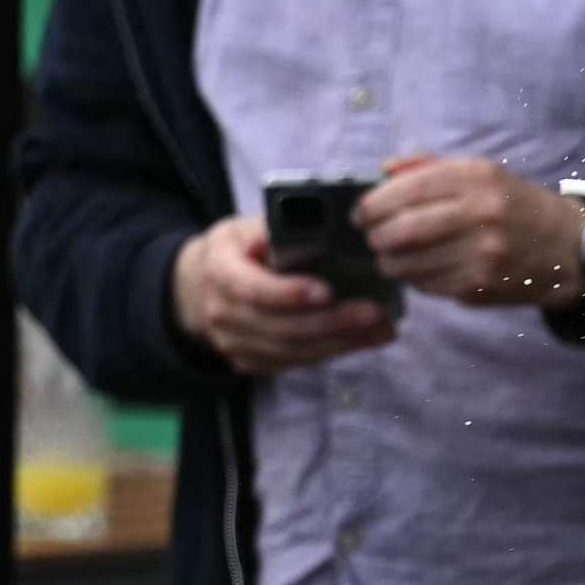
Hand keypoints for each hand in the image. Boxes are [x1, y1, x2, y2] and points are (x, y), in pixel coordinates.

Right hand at [171, 215, 393, 373]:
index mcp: (219, 271)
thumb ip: (276, 228)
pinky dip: (335, 350)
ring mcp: (234, 344)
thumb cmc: (238, 250)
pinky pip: (297, 361)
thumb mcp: (247, 227)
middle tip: (374, 312)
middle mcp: (222, 313)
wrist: (204, 287)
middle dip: (332, 322)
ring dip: (342, 341)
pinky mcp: (252, 362)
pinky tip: (364, 338)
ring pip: (294, 350)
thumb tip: (318, 222)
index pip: (253, 288)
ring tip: (380, 327)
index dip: (290, 293)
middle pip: (281, 326)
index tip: (328, 291)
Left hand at [358, 154, 584, 308]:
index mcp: (476, 177)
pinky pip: (429, 285)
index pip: (407, 189)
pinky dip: (414, 279)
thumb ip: (430, 167)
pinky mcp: (481, 286)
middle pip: (403, 229)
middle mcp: (481, 213)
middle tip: (371, 238)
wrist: (567, 247)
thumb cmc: (514, 205)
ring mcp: (482, 254)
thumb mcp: (481, 172)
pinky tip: (418, 271)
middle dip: (376, 236)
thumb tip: (383, 171)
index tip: (361, 213)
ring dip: (390, 262)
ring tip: (389, 257)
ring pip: (411, 263)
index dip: (373, 204)